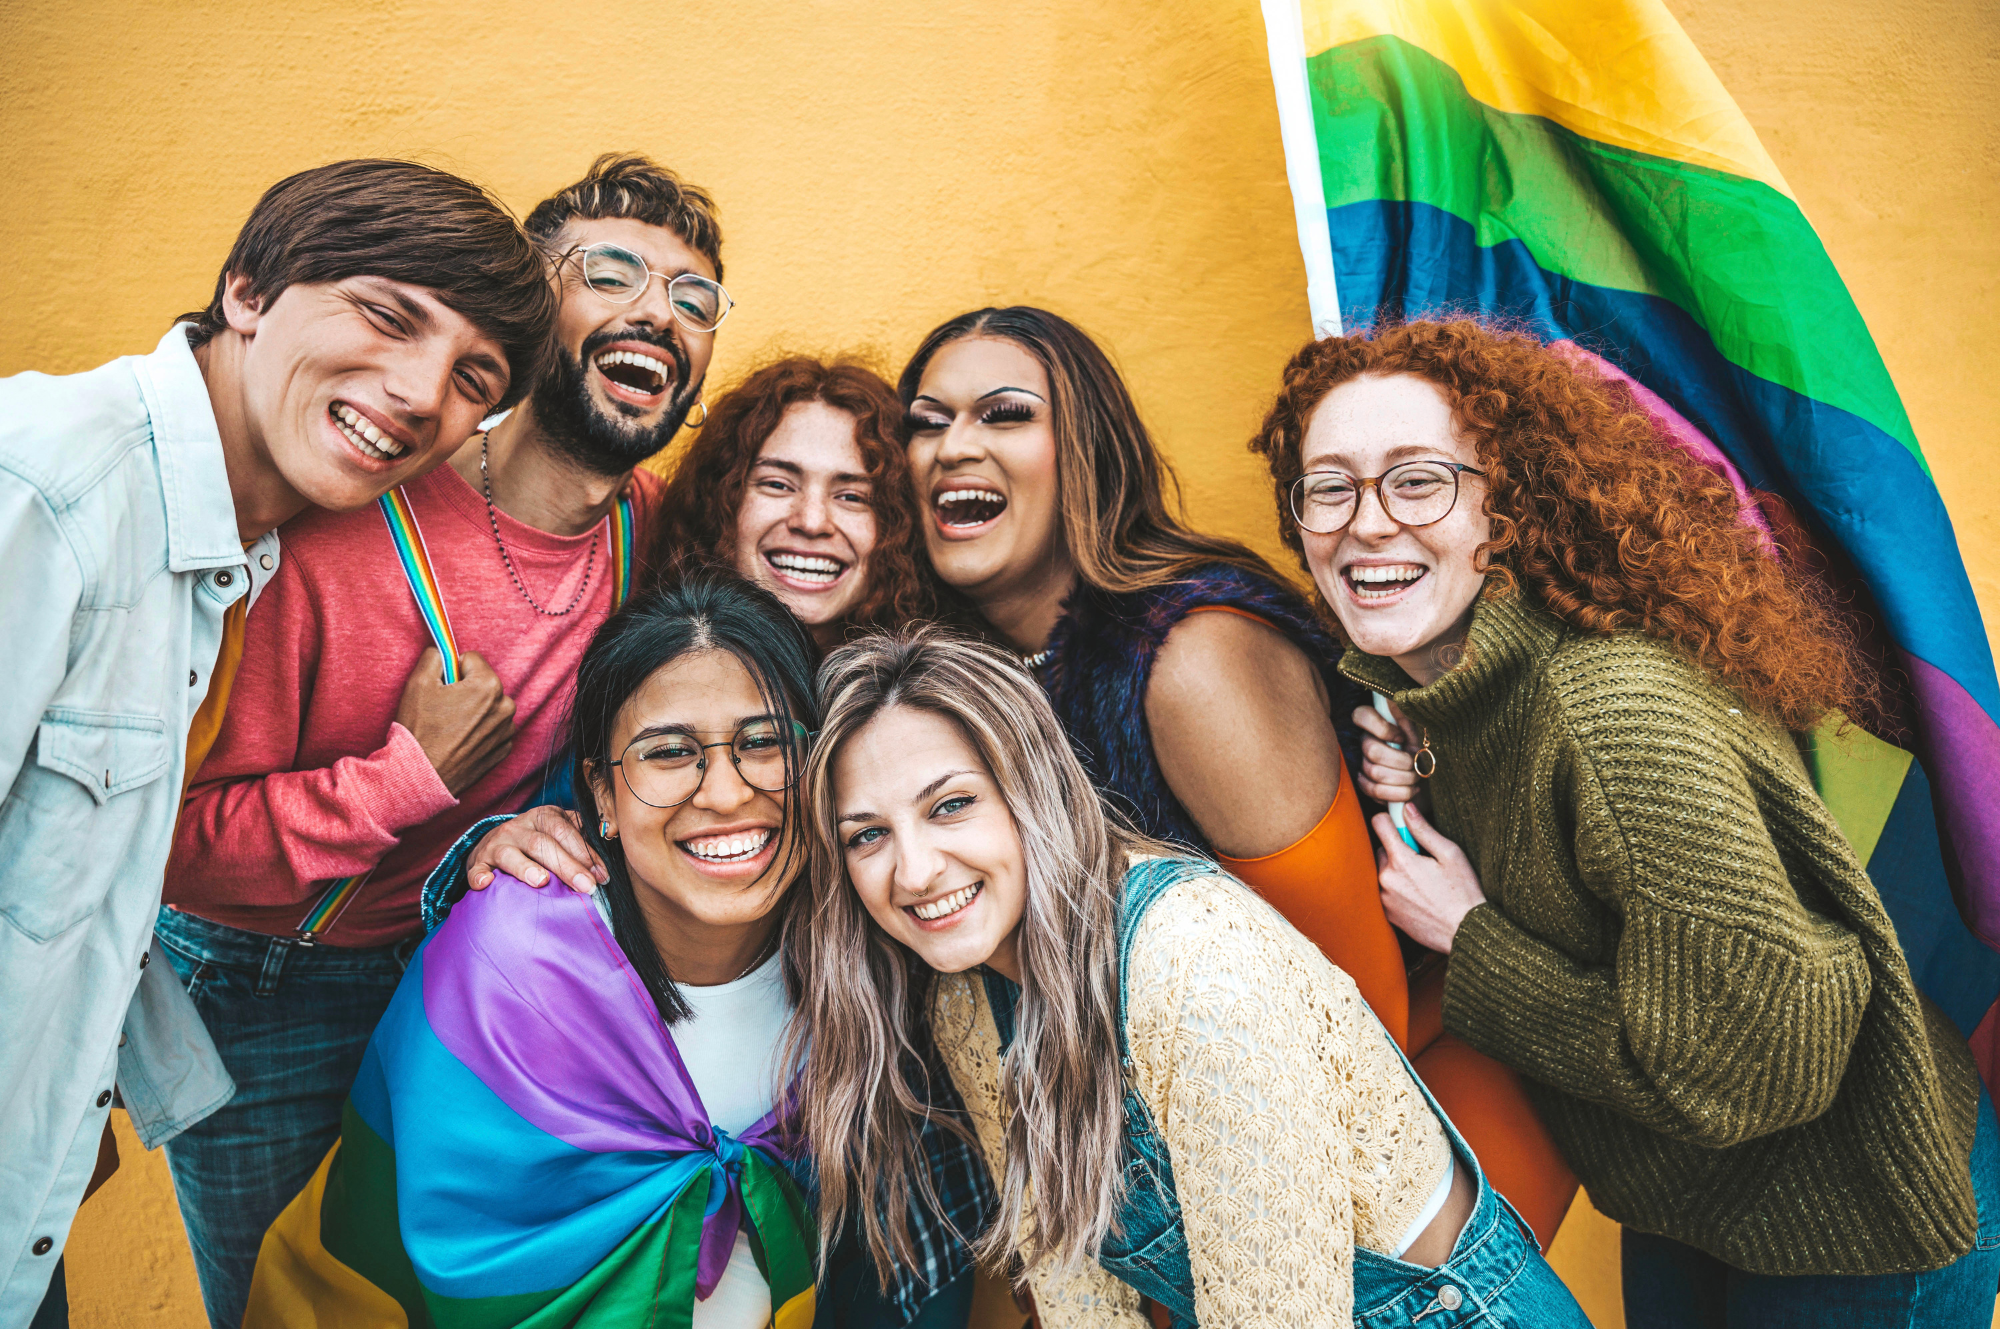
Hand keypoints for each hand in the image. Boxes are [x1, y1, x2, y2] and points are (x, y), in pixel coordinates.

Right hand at [394, 648, 515, 795]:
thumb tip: (443, 651)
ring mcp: (507, 730)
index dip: (452, 670)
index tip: (442, 686)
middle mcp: (506, 706)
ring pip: (489, 706)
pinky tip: (460, 740)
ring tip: (451, 727)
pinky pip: (492, 728)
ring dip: (474, 710)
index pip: (471, 660)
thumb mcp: (418, 683)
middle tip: (444, 709)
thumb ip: (434, 657)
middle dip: (466, 689)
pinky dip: (479, 730)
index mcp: (489, 685)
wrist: (421, 776)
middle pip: (483, 683)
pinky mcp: (503, 749)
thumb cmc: (419, 731)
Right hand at [464, 805, 605, 893]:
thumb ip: (582, 835)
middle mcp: (518, 827)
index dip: (585, 853)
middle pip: (543, 844)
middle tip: (586, 887)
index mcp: (543, 817)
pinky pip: (476, 869)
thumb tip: (611, 839)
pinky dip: (480, 876)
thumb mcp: (560, 831)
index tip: (602, 876)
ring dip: (526, 868)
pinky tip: (486, 884)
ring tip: (542, 883)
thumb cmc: (539, 841)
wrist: (496, 843)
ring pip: (510, 854)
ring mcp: (496, 844)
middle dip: (567, 866)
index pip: (565, 831)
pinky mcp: (477, 862)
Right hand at [1352, 701, 1422, 804]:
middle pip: (1371, 751)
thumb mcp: (1427, 727)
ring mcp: (1366, 764)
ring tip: (1417, 778)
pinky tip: (1411, 790)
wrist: (1441, 778)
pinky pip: (1373, 791)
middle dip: (1400, 761)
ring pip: (1374, 772)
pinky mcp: (1369, 786)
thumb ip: (1410, 711)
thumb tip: (1396, 697)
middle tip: (1417, 764)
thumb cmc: (1432, 748)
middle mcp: (1368, 742)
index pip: (1361, 715)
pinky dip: (1397, 793)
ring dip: (1403, 779)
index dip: (1381, 728)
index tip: (1403, 737)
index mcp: (1379, 723)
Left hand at [1371, 802, 1485, 952]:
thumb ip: (1423, 829)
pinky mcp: (1388, 914)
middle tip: (1423, 860)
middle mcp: (1386, 879)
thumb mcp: (1450, 854)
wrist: (1465, 932)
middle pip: (1382, 850)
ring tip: (1423, 882)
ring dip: (1397, 871)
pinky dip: (1397, 890)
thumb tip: (1406, 808)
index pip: (1379, 824)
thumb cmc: (1463, 892)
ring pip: (1383, 872)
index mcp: (1401, 861)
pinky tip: (1419, 896)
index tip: (1402, 823)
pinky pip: (1386, 892)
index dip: (1391, 819)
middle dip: (1398, 850)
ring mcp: (1385, 899)